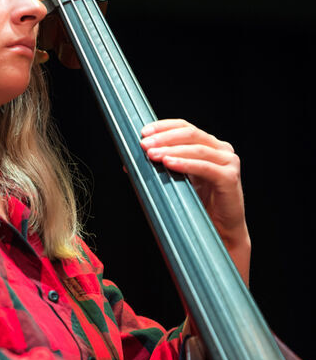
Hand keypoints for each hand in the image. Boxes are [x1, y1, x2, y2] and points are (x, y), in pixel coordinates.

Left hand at [140, 119, 250, 281]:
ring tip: (151, 155)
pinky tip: (169, 163)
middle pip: (190, 134)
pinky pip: (205, 167)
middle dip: (163, 138)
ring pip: (197, 148)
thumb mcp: (175, 182)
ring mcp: (228, 162)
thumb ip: (158, 169)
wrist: (219, 233)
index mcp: (208, 145)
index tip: (143, 132)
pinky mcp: (230, 177)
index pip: (184, 127)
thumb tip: (128, 164)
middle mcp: (221, 149)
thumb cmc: (197, 206)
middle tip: (143, 145)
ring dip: (171, 149)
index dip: (163, 127)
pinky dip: (185, 163)